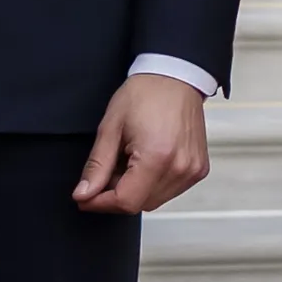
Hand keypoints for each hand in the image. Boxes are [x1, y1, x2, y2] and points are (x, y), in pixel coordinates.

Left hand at [74, 72, 211, 213]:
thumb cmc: (145, 94)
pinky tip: (146, 162)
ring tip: (128, 161)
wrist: (175, 78)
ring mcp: (192, 170)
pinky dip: (152, 184)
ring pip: (154, 200)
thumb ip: (97, 166)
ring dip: (135, 190)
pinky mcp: (198, 169)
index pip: (126, 201)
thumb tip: (84, 194)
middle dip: (116, 195)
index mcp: (158, 157)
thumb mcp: (111, 128)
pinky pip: (169, 191)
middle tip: (106, 171)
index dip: (100, 203)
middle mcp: (180, 167)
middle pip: (140, 204)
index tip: (85, 198)